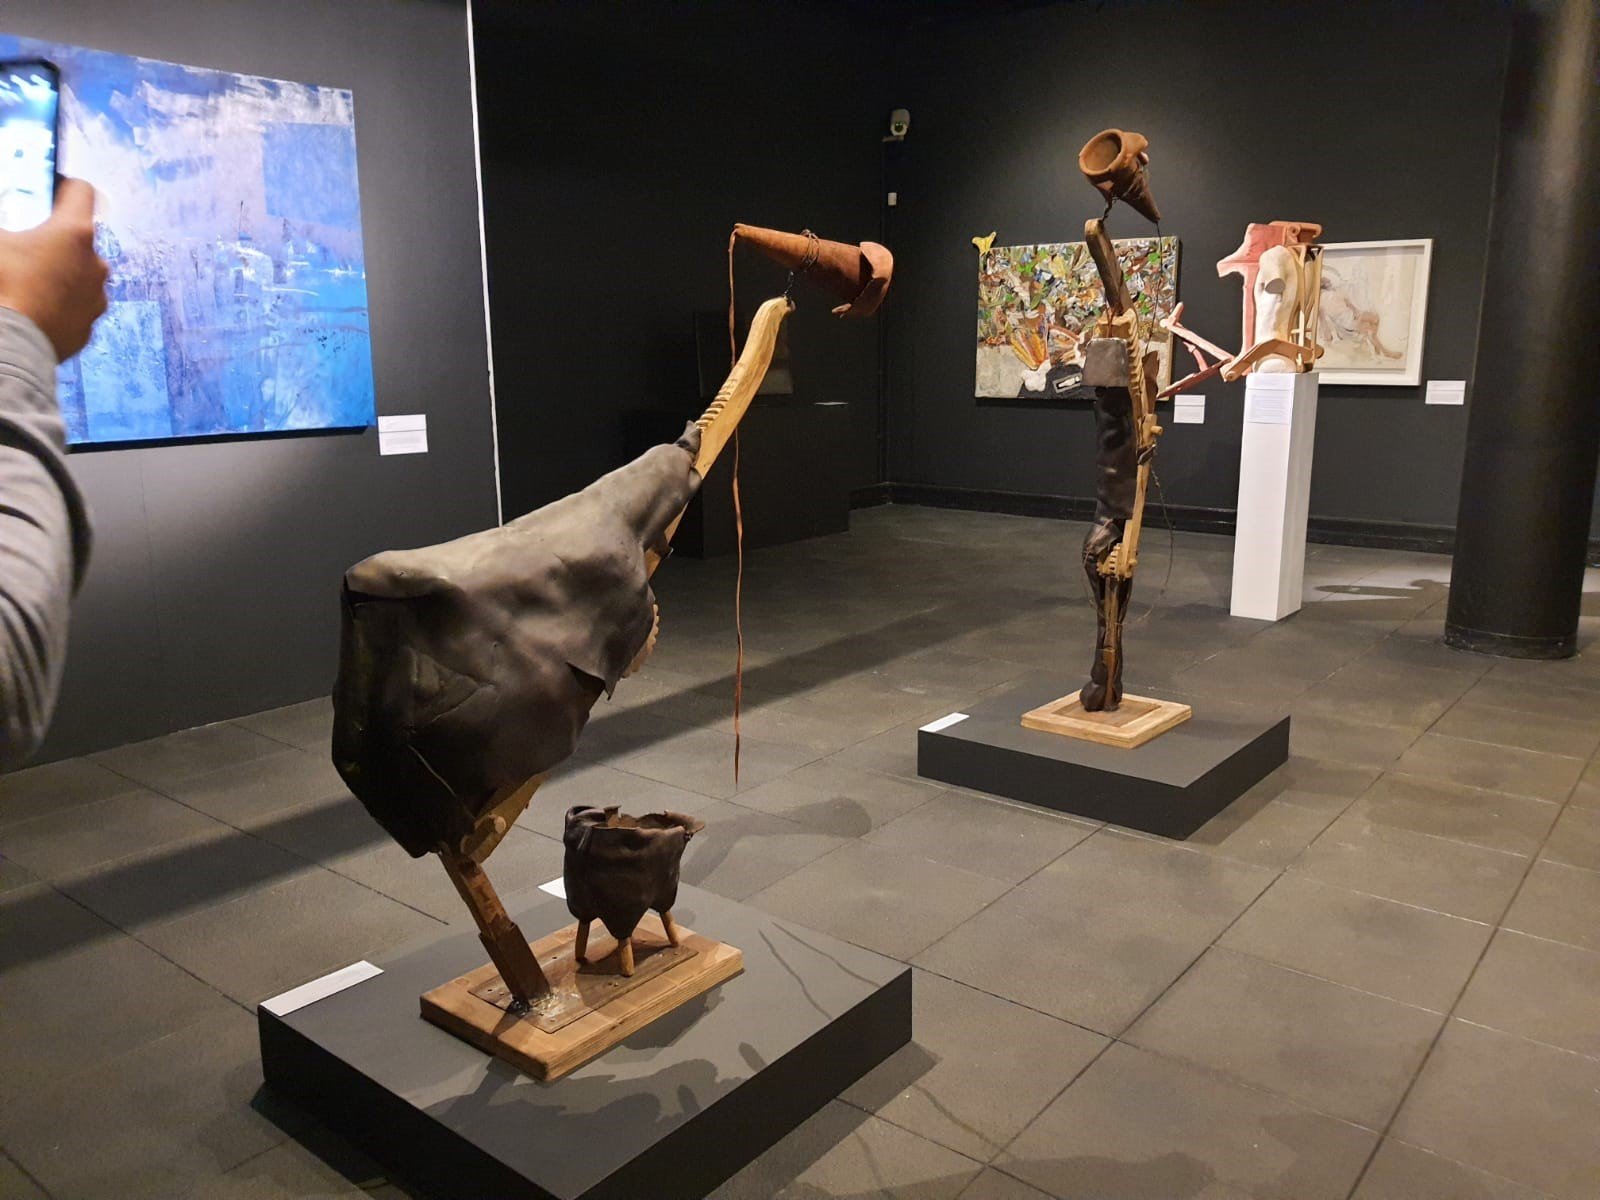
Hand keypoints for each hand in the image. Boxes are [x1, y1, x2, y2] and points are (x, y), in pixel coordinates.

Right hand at [0, 179, 109, 361]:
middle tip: (27, 242)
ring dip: (59, 270)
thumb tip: (5, 231)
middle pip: (79, 238)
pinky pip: (76, 304)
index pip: (82, 192)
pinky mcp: (89, 325)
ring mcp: (96, 298)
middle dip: (55, 237)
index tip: (50, 189)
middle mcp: (96, 264)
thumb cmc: (0, 287)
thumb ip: (2, 224)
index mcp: (74, 233)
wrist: (9, 347)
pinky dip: (59, 301)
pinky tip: (34, 304)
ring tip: (28, 277)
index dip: (63, 186)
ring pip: (80, 273)